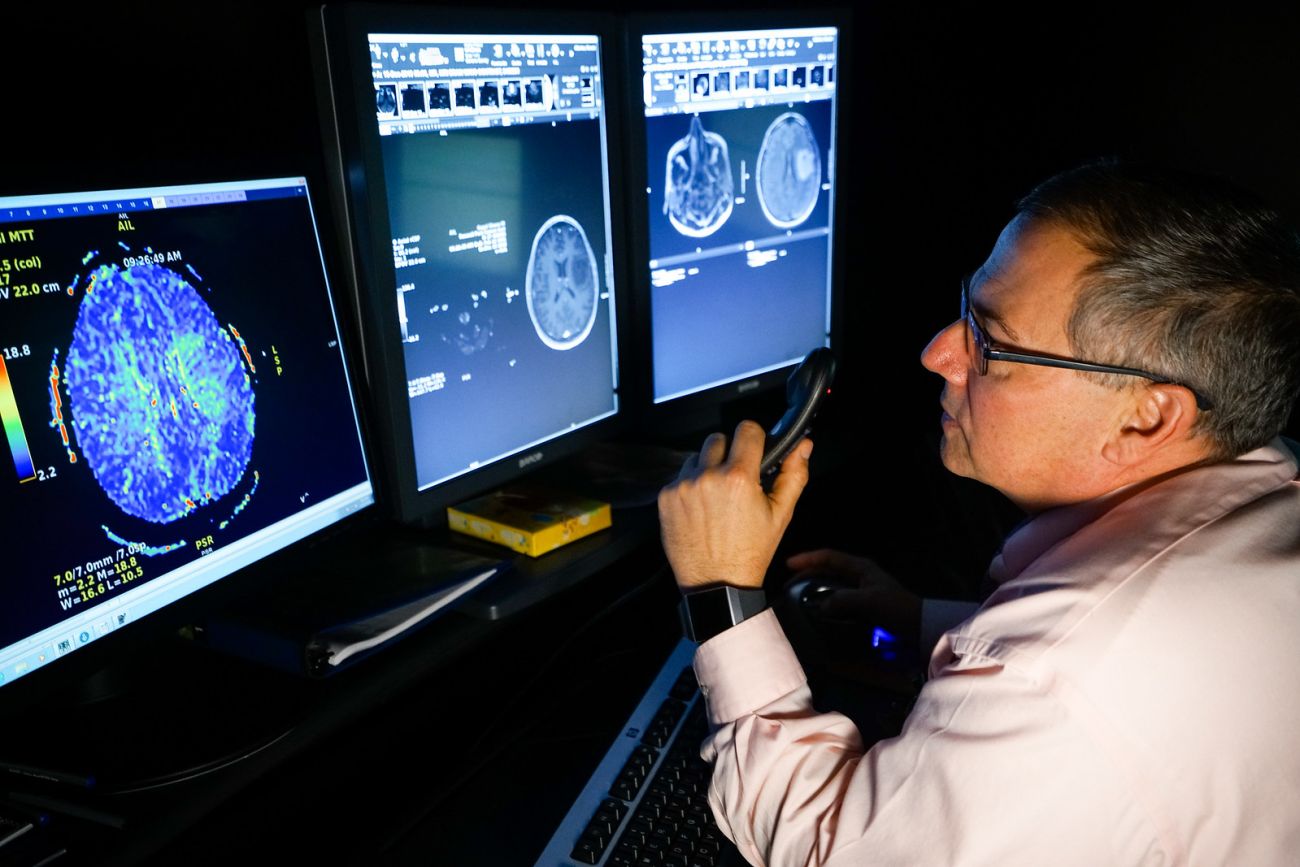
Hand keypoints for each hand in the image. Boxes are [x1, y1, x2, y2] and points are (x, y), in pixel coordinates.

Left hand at [658, 420, 812, 590]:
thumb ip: (793, 475)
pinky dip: (690, 486)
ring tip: (716, 497)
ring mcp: (683, 486)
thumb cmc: (751, 551)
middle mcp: (708, 477)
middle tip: (735, 480)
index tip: (755, 450)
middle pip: (718, 439)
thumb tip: (803, 445)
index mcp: (739, 478)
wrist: (717, 583)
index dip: (754, 438)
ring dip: (706, 469)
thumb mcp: (780, 515)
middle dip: (729, 454)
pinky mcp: (666, 497)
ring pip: (696, 457)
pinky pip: (680, 477)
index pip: (747, 430)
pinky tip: (701, 508)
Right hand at [785, 549, 921, 646]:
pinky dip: (827, 601)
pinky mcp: (865, 603)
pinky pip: (839, 597)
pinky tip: (820, 611)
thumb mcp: (868, 601)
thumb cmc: (895, 607)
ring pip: (832, 583)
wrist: (918, 625)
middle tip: (790, 585)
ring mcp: (863, 588)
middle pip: (828, 569)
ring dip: (816, 588)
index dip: (808, 558)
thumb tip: (820, 607)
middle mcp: (860, 574)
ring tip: (801, 598)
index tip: (789, 565)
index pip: (829, 557)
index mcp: (860, 567)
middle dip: (808, 574)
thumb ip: (842, 600)